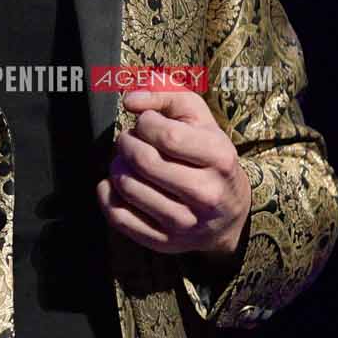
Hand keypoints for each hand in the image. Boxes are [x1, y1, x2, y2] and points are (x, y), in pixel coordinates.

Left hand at [97, 89, 250, 260]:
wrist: (231, 214)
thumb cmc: (209, 156)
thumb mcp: (201, 119)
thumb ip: (167, 95)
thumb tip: (130, 99)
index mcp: (220, 158)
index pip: (167, 136)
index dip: (145, 123)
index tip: (146, 123)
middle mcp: (206, 194)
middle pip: (144, 162)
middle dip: (126, 143)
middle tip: (128, 139)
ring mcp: (185, 223)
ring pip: (128, 188)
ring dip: (116, 166)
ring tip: (125, 160)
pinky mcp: (165, 243)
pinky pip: (119, 218)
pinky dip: (107, 195)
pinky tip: (115, 184)